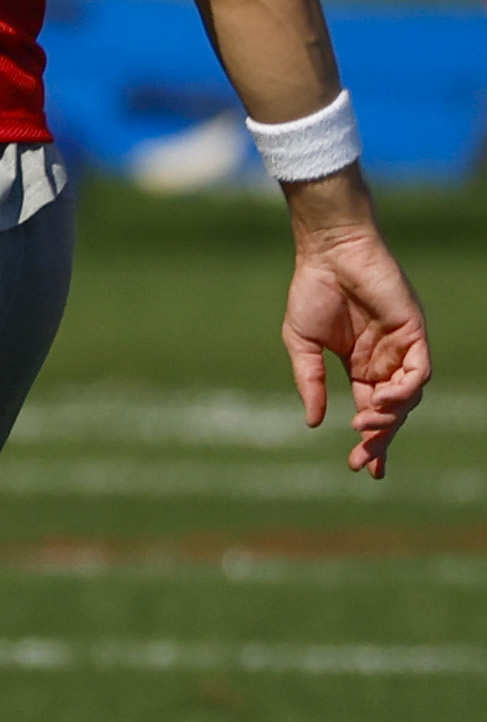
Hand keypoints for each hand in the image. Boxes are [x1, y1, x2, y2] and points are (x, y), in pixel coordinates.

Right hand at [279, 202, 428, 478]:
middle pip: (392, 412)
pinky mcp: (414, 332)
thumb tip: (314, 422)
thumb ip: (310, 383)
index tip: (359, 468)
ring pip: (409, 397)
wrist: (329, 253)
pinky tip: (382, 399)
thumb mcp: (302, 345)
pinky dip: (405, 391)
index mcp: (360, 365)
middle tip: (363, 461)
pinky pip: (420, 371)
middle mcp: (385, 361)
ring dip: (390, 416)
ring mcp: (402, 347)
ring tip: (365, 424)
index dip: (370, 440)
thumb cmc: (313, 291)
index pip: (371, 411)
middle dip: (379, 440)